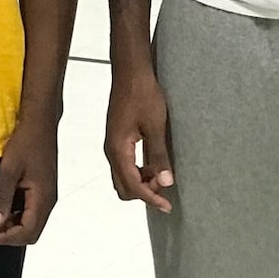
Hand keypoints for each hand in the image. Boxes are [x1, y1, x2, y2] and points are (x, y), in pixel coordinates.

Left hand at [0, 114, 58, 244]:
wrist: (39, 122)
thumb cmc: (26, 141)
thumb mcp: (9, 169)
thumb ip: (2, 197)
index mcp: (43, 198)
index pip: (28, 231)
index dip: (7, 237)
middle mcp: (48, 200)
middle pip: (31, 231)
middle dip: (8, 234)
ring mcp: (46, 195)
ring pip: (30, 221)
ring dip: (10, 224)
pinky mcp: (41, 188)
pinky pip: (29, 209)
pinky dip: (14, 214)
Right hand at [105, 73, 173, 212]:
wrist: (130, 71)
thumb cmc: (143, 94)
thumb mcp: (155, 126)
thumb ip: (158, 156)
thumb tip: (166, 182)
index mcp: (118, 149)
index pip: (133, 185)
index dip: (150, 198)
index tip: (167, 206)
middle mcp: (111, 150)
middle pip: (123, 186)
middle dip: (144, 192)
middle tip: (165, 185)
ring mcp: (112, 143)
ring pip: (123, 176)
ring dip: (141, 181)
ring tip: (162, 174)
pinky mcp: (117, 137)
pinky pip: (125, 164)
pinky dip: (138, 170)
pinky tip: (154, 163)